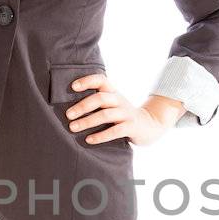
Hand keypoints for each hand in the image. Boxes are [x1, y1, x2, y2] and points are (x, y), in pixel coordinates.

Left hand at [64, 73, 185, 145]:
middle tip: (68, 115)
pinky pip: (115, 131)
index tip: (73, 87)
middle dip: (82, 106)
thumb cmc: (123, 115)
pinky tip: (89, 140)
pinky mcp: (131, 127)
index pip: (101, 80)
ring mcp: (126, 113)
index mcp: (113, 92)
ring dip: (87, 121)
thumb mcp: (113, 103)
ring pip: (105, 115)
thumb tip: (68, 106)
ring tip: (73, 128)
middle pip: (100, 98)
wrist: (150, 125)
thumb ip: (98, 101)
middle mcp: (119, 100)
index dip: (87, 81)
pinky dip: (101, 136)